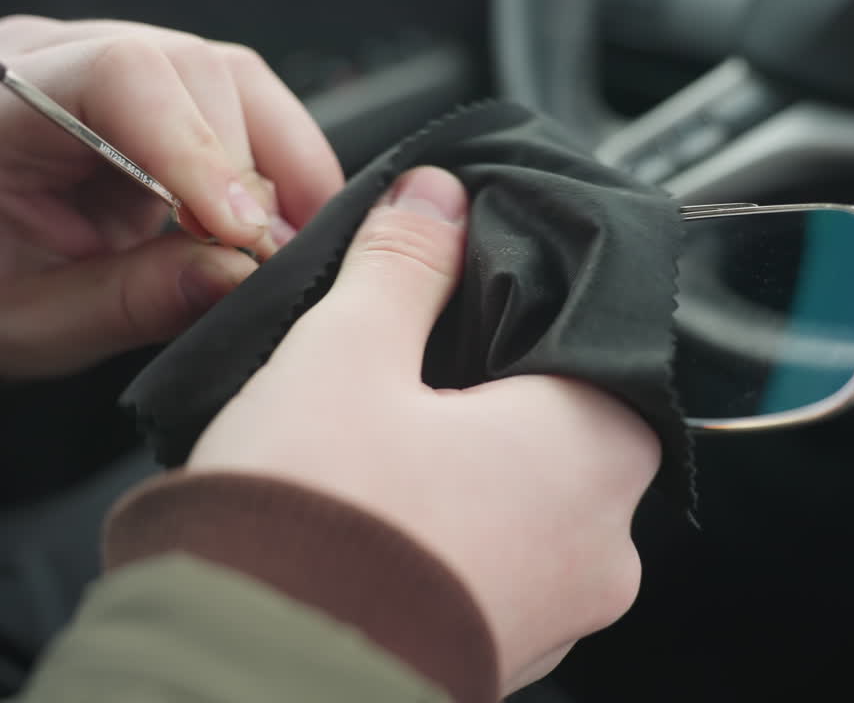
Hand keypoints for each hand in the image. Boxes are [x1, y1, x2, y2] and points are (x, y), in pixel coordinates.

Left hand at [0, 16, 342, 377]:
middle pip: (189, 70)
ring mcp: (116, 62)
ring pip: (233, 77)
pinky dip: (284, 163)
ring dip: (279, 164)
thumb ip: (133, 302)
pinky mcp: (166, 86)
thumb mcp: (42, 327)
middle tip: (262, 260)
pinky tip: (286, 223)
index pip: (115, 78)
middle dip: (242, 170)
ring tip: (282, 247)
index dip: (193, 146)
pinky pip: (248, 99)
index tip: (240, 232)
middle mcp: (55, 62)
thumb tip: (238, 273)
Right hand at [187, 166, 659, 691]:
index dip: (518, 304)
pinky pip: (494, 571)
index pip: (592, 338)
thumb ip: (404, 264)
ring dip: (466, 469)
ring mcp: (560, 616)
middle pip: (559, 423)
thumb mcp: (346, 353)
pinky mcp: (506, 662)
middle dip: (484, 389)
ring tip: (376, 450)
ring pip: (527, 503)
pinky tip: (379, 521)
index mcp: (593, 449)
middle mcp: (602, 544)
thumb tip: (435, 200)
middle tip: (400, 371)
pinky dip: (449, 538)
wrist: (251, 680)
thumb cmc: (310, 520)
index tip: (454, 294)